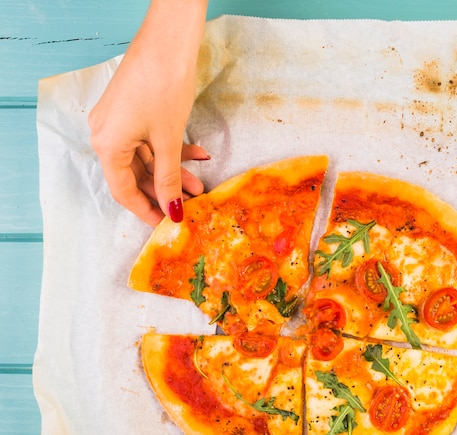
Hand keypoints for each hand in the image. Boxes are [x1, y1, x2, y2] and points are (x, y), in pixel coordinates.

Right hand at [89, 0, 208, 225]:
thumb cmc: (163, 87)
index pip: (124, 192)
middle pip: (136, 176)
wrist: (168, 39)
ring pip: (147, 159)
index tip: (167, 225)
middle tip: (191, 205)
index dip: (147, 211)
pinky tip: (197, 154)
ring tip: (201, 185)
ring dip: (174, 172)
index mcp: (107, 146)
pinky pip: (150, 141)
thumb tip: (173, 211)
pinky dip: (172, 150)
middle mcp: (106, 135)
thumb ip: (169, 180)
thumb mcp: (168, 141)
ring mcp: (118, 122)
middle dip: (166, 191)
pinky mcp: (132, 111)